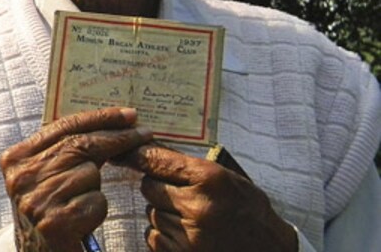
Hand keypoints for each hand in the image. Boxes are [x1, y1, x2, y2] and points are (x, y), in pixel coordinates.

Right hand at [0, 107, 152, 251]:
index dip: (99, 118)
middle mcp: (21, 176)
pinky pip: (95, 201)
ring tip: (79, 204)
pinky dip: (96, 210)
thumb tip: (107, 122)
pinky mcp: (55, 222)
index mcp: (15, 159)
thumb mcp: (45, 177)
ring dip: (96, 188)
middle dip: (117, 137)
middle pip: (81, 144)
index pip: (62, 127)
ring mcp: (36, 199)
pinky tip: (81, 222)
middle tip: (144, 133)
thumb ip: (63, 151)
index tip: (128, 114)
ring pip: (90, 173)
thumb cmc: (48, 213)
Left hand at [115, 144, 296, 251]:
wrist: (271, 251)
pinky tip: (188, 235)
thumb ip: (188, 166)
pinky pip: (154, 236)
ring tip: (192, 218)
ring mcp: (189, 236)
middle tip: (180, 194)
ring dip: (164, 213)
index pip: (156, 161)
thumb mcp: (226, 178)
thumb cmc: (249, 211)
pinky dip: (164, 235)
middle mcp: (198, 207)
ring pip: (151, 212)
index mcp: (210, 180)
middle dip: (158, 188)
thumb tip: (146, 149)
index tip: (120, 152)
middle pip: (149, 187)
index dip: (135, 155)